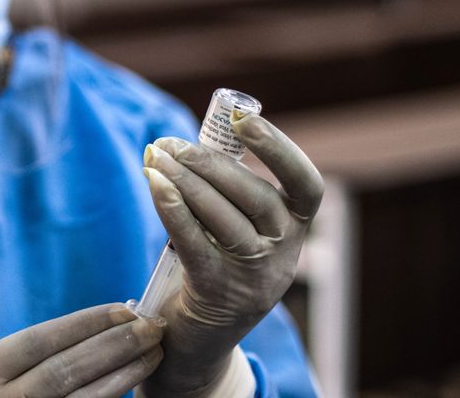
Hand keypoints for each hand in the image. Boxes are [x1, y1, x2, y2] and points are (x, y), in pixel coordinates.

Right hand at [0, 303, 165, 397]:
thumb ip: (32, 360)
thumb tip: (106, 324)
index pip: (36, 342)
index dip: (83, 323)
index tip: (123, 309)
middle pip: (62, 369)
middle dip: (111, 344)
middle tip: (151, 326)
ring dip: (124, 372)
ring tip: (154, 352)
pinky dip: (114, 395)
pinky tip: (135, 381)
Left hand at [140, 112, 322, 396]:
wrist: (196, 341)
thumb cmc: (211, 267)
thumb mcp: (232, 229)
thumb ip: (224, 191)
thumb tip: (185, 141)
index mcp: (295, 229)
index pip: (306, 185)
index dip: (280, 149)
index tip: (243, 118)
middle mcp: (284, 254)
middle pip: (255, 196)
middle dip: (209, 162)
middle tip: (169, 143)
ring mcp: (255, 277)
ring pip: (224, 217)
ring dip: (185, 180)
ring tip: (154, 157)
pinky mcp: (219, 292)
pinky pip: (196, 242)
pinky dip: (173, 208)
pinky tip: (153, 183)